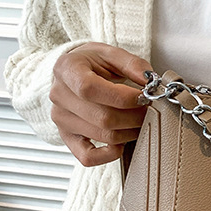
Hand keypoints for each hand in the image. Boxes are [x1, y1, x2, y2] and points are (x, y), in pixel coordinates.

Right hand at [50, 42, 152, 166]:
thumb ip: (133, 64)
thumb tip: (151, 81)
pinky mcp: (67, 137)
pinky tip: (122, 142)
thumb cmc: (92, 62)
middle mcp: (59, 96)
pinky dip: (109, 154)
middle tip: (150, 109)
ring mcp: (61, 119)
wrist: (72, 72)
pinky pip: (87, 157)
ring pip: (103, 135)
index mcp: (67, 70)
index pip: (90, 89)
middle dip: (135, 116)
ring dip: (130, 131)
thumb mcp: (111, 53)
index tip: (144, 96)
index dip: (123, 97)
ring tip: (140, 119)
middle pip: (102, 117)